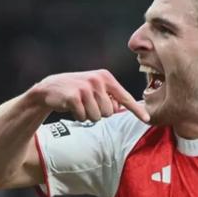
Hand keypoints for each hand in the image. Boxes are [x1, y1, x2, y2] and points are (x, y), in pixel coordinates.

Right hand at [29, 70, 149, 122]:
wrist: (50, 89)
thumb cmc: (78, 91)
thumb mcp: (96, 90)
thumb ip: (111, 98)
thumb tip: (125, 109)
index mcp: (106, 77)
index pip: (125, 97)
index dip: (136, 110)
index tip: (147, 118)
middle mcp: (97, 80)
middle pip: (110, 112)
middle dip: (99, 113)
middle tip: (87, 104)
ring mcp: (85, 87)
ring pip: (98, 117)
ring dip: (88, 115)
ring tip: (80, 105)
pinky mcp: (74, 97)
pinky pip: (84, 117)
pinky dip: (78, 117)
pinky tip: (72, 107)